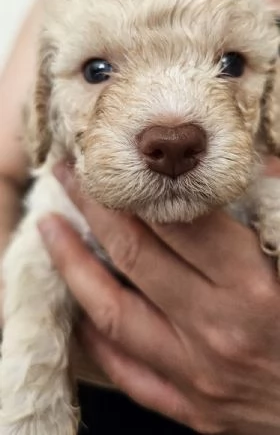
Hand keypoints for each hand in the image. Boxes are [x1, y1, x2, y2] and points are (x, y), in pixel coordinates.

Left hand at [38, 161, 279, 434]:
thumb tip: (258, 164)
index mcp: (253, 287)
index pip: (181, 222)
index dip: (140, 186)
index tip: (116, 161)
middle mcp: (217, 330)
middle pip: (136, 255)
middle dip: (95, 207)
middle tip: (70, 174)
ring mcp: (197, 374)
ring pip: (114, 313)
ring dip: (74, 265)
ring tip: (50, 227)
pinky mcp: (190, 407)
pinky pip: (127, 372)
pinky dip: (96, 337)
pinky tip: (78, 306)